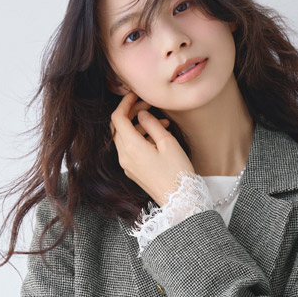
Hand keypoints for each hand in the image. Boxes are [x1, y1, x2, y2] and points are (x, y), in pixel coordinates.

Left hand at [109, 91, 193, 205]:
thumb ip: (152, 124)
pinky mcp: (133, 172)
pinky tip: (157, 138)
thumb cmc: (177, 173)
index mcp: (131, 147)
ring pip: (124, 138)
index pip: (118, 118)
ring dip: (138, 126)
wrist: (180, 201)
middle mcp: (124, 157)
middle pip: (118, 127)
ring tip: (161, 123)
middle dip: (131, 113)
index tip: (136, 95)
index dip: (125, 103)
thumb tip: (143, 114)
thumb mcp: (168, 143)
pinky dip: (140, 139)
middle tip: (148, 106)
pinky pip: (130, 149)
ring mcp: (127, 166)